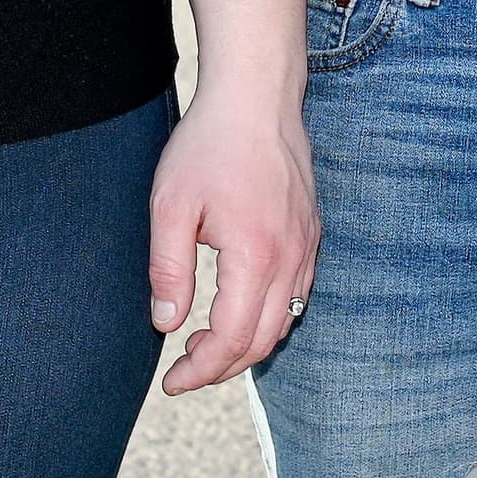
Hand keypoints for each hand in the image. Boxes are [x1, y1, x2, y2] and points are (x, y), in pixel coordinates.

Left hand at [147, 81, 319, 394]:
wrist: (256, 96)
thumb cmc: (209, 145)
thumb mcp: (171, 206)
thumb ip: (169, 270)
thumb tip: (166, 325)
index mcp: (256, 256)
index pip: (233, 339)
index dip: (201, 370)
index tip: (171, 381)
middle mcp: (291, 258)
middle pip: (263, 341)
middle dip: (222, 367)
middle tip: (183, 371)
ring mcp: (307, 246)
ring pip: (285, 321)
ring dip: (247, 346)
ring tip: (204, 345)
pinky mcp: (311, 233)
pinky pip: (297, 295)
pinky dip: (269, 318)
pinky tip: (238, 310)